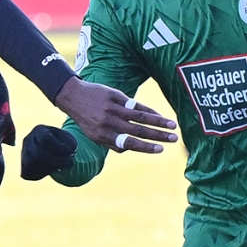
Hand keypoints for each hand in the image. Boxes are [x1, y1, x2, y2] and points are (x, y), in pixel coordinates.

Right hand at [20, 125, 78, 179]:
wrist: (53, 149)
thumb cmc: (62, 143)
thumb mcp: (69, 139)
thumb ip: (70, 143)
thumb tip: (69, 150)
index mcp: (39, 130)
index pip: (45, 139)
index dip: (60, 148)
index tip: (71, 152)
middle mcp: (28, 140)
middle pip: (37, 153)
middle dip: (57, 161)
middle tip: (70, 163)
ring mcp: (23, 153)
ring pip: (31, 164)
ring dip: (49, 169)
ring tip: (61, 167)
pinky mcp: (23, 165)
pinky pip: (27, 173)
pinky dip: (41, 174)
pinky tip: (51, 170)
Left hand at [52, 77, 177, 152]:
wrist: (73, 96)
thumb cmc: (87, 119)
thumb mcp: (94, 135)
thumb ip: (112, 143)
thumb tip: (131, 148)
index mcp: (103, 135)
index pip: (128, 143)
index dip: (145, 147)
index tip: (160, 150)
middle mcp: (109, 122)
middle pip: (138, 130)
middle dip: (158, 135)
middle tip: (173, 139)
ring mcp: (113, 108)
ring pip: (139, 116)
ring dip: (158, 121)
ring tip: (172, 125)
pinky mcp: (115, 96)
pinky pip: (135, 104)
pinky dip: (148, 110)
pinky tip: (159, 115)